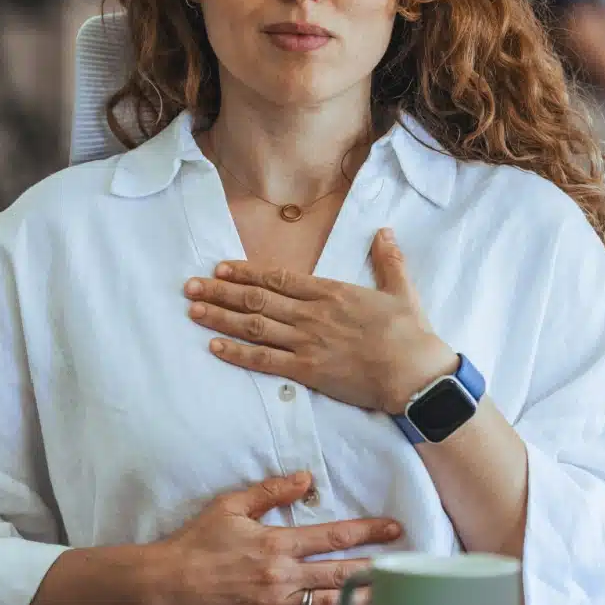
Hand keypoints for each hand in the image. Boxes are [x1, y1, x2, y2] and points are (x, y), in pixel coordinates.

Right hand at [144, 472, 398, 604]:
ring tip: (390, 598)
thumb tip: (306, 477)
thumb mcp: (229, 507)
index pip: (334, 536)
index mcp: (276, 544)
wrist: (159, 589)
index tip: (394, 529)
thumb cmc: (192, 547)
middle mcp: (281, 578)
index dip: (369, 531)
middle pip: (342, 573)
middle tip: (406, 565)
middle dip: (377, 567)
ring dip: (362, 601)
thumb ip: (271, 491)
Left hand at [185, 228, 458, 413]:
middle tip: (191, 286)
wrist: (414, 373)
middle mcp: (312, 314)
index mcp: (331, 292)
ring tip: (194, 310)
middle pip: (257, 298)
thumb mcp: (402, 290)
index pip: (279, 277)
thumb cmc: (410, 333)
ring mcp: (307, 342)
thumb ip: (388, 260)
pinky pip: (264, 360)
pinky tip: (215, 346)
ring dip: (220, 317)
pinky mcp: (308, 371)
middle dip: (220, 291)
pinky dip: (237, 353)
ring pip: (254, 326)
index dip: (246, 272)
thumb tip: (385, 231)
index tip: (220, 268)